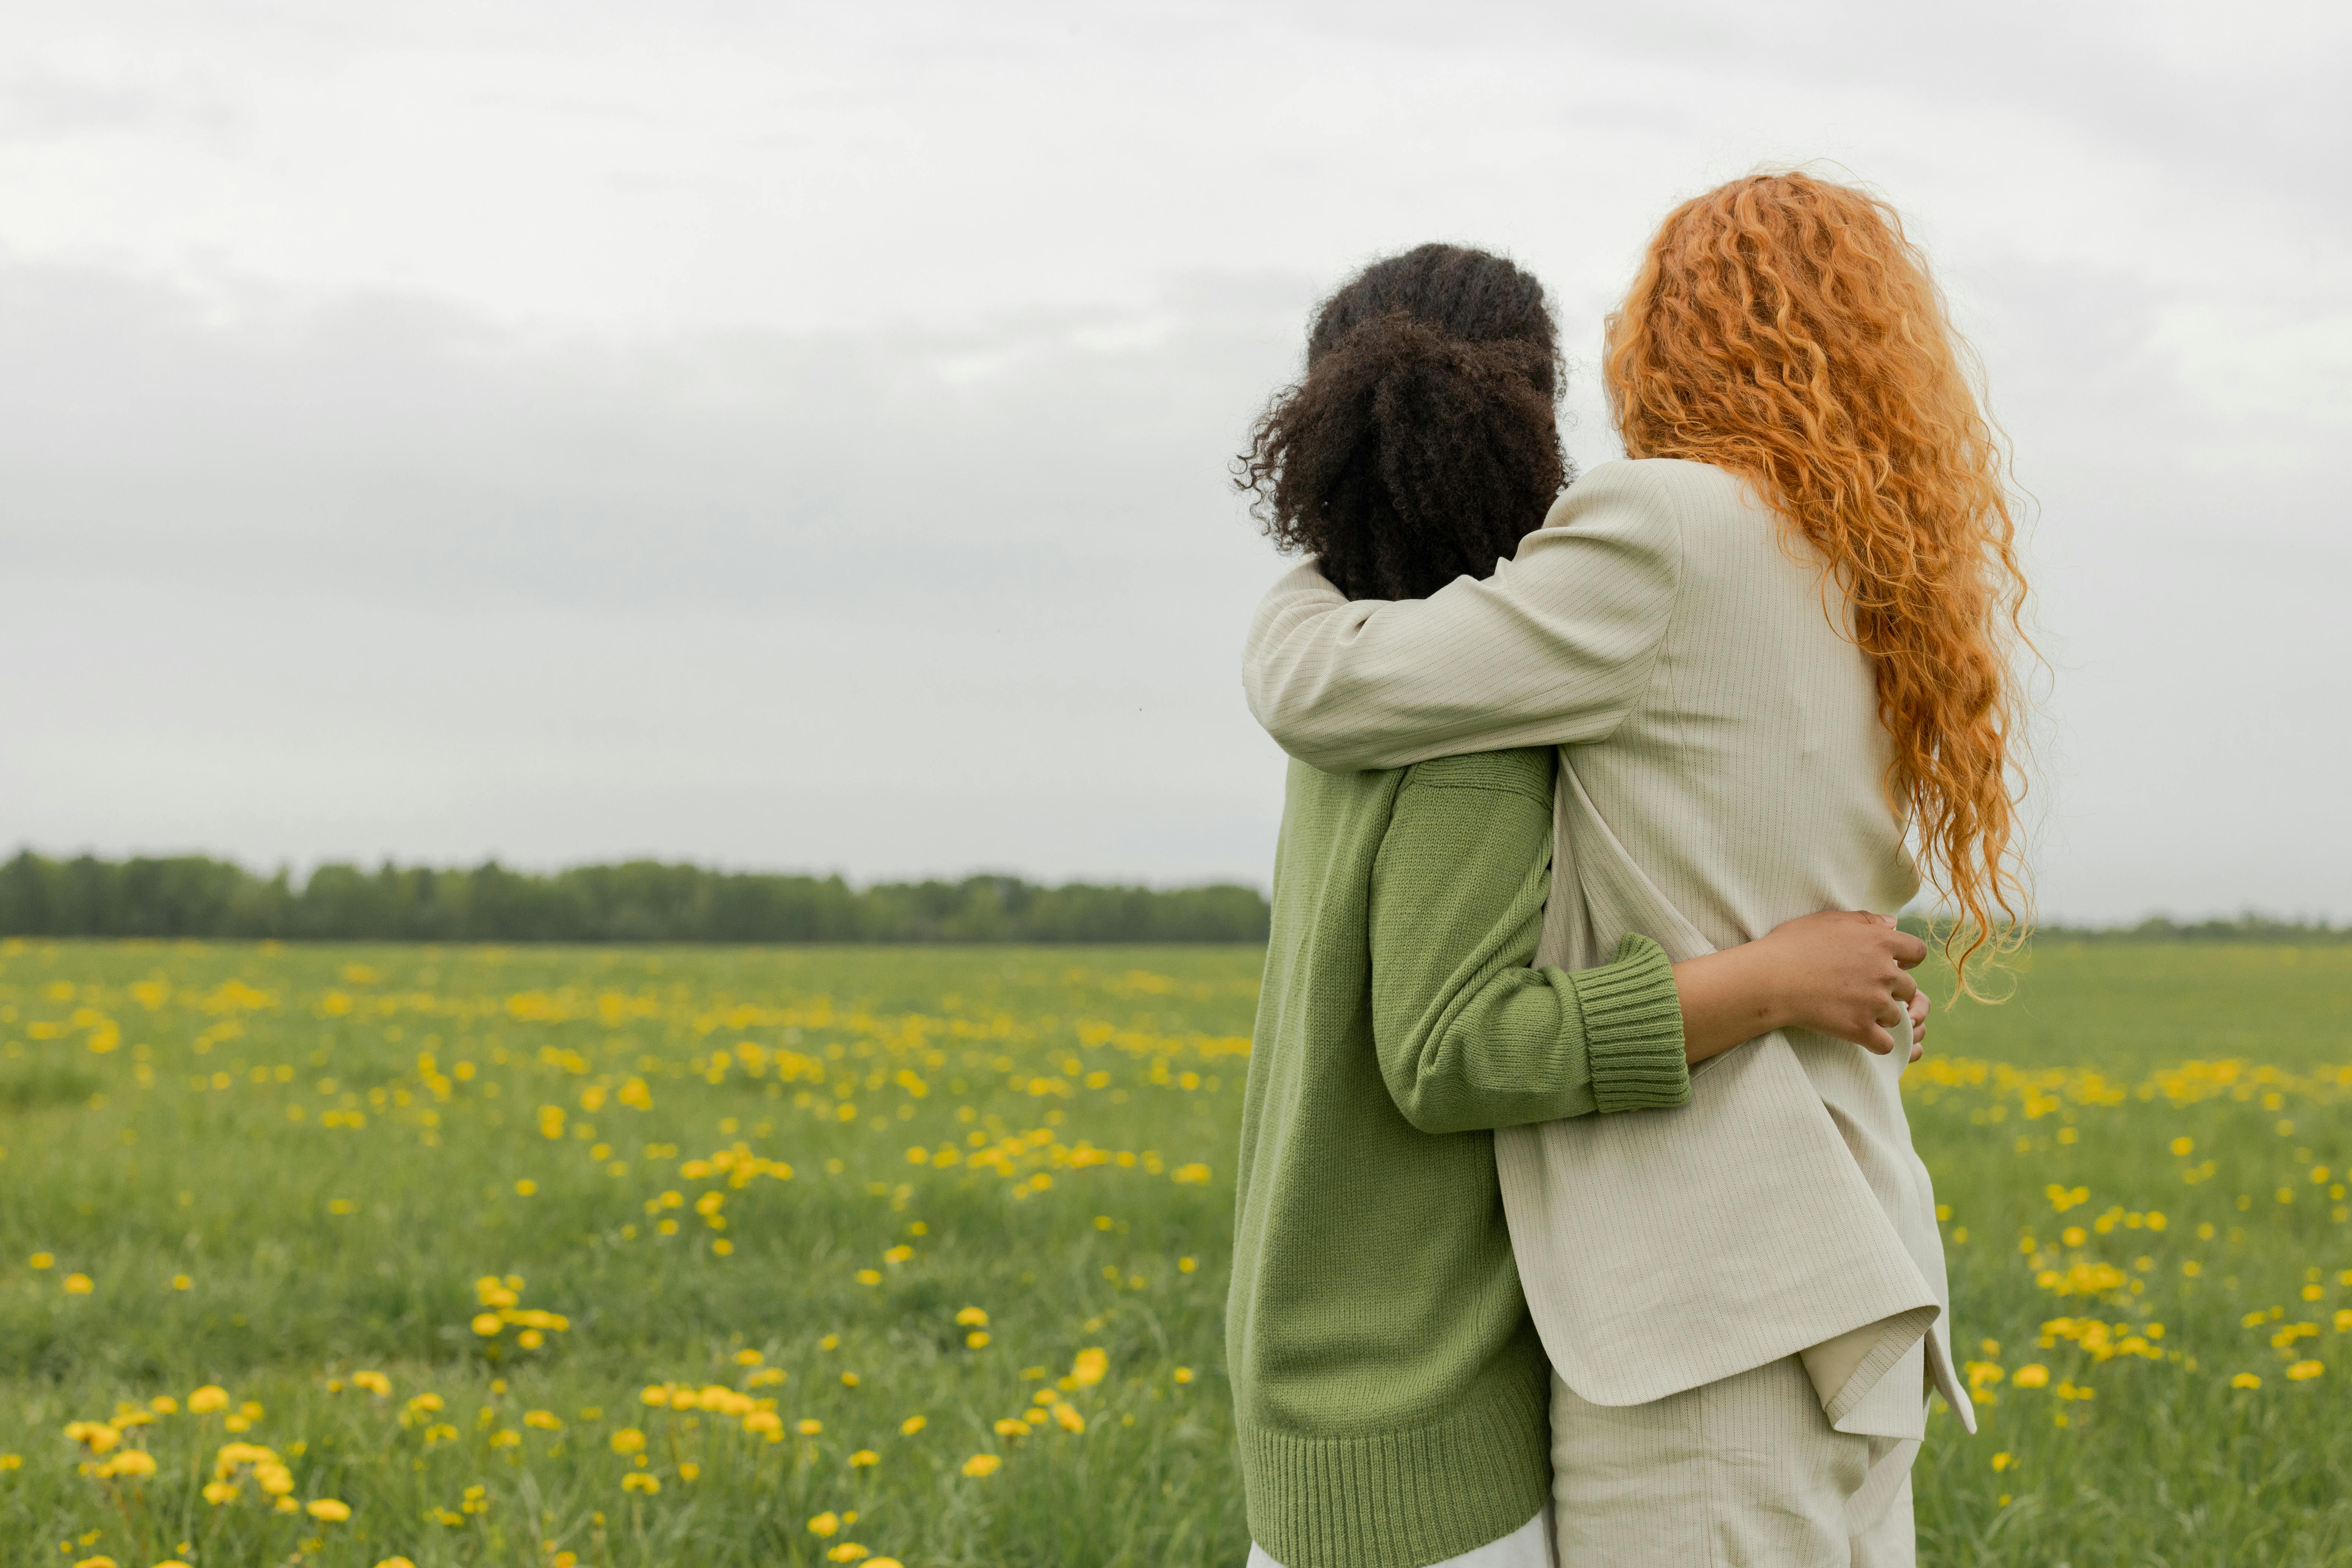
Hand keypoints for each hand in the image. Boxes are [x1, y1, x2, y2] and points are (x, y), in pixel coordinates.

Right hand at [1751, 910, 1926, 1056]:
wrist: (1770, 978)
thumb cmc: (1793, 944)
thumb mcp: (1828, 920)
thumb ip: (1865, 920)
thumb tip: (1893, 923)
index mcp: (1880, 943)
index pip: (1917, 952)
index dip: (1908, 960)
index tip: (1895, 965)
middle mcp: (1885, 972)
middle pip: (1910, 988)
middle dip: (1893, 991)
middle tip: (1867, 992)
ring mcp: (1874, 1003)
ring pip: (1897, 1017)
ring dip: (1882, 1017)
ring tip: (1857, 1013)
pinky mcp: (1860, 1029)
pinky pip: (1885, 1045)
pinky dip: (1877, 1043)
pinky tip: (1863, 1037)